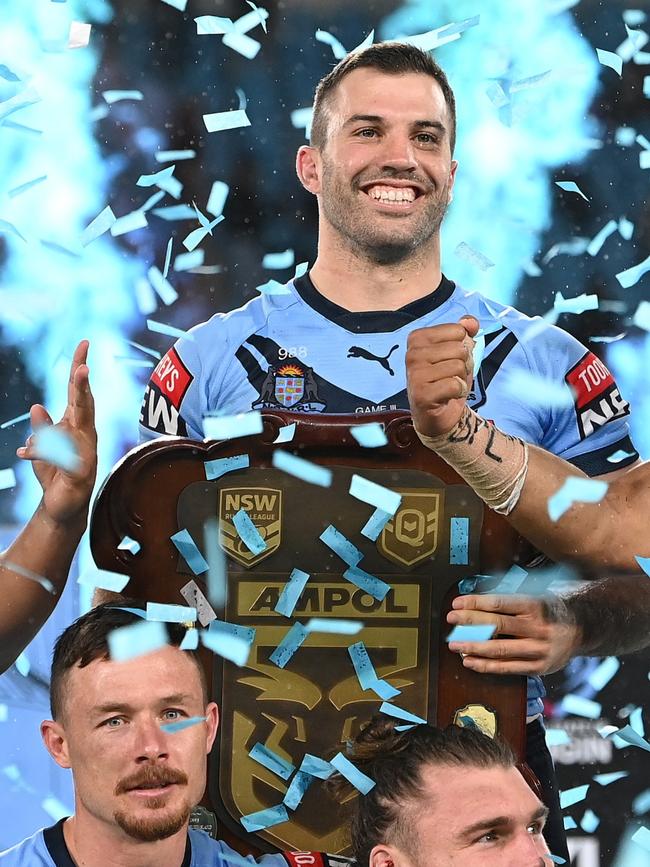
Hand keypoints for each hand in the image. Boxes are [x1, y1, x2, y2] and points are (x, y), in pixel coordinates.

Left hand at [16, 340, 96, 525]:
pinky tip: (26, 455)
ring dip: (51, 434)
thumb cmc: (55, 474)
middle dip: (82, 387)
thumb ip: (41, 428)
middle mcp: (85, 434)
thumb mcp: (41, 446)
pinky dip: (41, 455)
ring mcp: (87, 452)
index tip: (84, 344)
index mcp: (76, 423)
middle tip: (84, 367)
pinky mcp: (82, 471)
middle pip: (84, 405)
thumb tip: (37, 406)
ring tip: (33, 446)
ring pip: (68, 432)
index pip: (78, 391)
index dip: (79, 368)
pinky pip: (58, 457)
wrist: (63, 507)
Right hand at [406, 315, 478, 437]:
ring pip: (458, 366)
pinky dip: (458, 392)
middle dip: (463, 364)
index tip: (450, 360)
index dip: (462, 346)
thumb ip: (464, 332)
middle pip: (459, 349)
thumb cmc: (446, 380)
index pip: (458, 330)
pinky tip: (448, 396)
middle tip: (451, 376)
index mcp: (417, 338)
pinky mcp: (421, 394)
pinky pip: (455, 384)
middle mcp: (412, 354)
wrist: (439, 415)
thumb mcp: (458, 352)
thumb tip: (470, 322)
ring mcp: (415, 374)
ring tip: (449, 386)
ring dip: (461, 379)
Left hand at [446, 593, 581, 675]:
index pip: (499, 604)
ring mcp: (539, 649)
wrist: (581, 628)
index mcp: (535, 605)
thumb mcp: (534, 596)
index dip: (475, 603)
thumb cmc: (549, 610)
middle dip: (470, 622)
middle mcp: (538, 627)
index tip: (457, 603)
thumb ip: (508, 601)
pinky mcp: (539, 667)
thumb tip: (474, 604)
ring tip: (454, 644)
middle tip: (451, 620)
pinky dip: (486, 666)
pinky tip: (470, 661)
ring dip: (473, 647)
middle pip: (497, 625)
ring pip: (500, 650)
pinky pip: (507, 668)